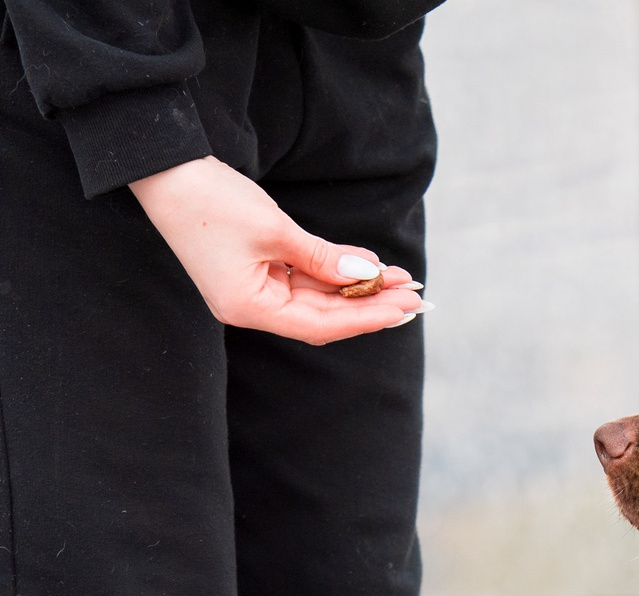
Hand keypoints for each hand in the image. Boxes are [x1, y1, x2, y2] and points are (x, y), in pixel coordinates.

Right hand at [130, 156, 425, 345]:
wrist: (164, 168)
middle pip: (324, 316)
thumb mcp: (276, 230)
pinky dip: (335, 273)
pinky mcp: (256, 270)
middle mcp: (251, 307)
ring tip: (399, 277)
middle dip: (370, 304)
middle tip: (415, 294)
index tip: (406, 307)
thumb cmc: (210, 200)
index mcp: (249, 307)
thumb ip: (324, 258)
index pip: (321, 324)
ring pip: (318, 298)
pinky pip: (304, 279)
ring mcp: (253, 290)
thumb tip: (366, 277)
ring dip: (357, 288)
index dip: (368, 317)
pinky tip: (367, 266)